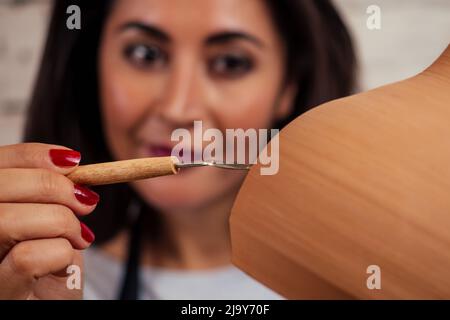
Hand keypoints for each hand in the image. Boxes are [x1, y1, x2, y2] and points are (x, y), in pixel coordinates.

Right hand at [0, 143, 97, 298]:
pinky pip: (27, 257)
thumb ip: (51, 194)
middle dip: (52, 186)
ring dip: (59, 222)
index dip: (34, 155)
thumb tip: (70, 162)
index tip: (74, 162)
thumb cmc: (50, 267)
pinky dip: (60, 253)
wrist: (51, 307)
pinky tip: (65, 264)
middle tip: (86, 201)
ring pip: (5, 220)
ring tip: (78, 237)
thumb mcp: (53, 222)